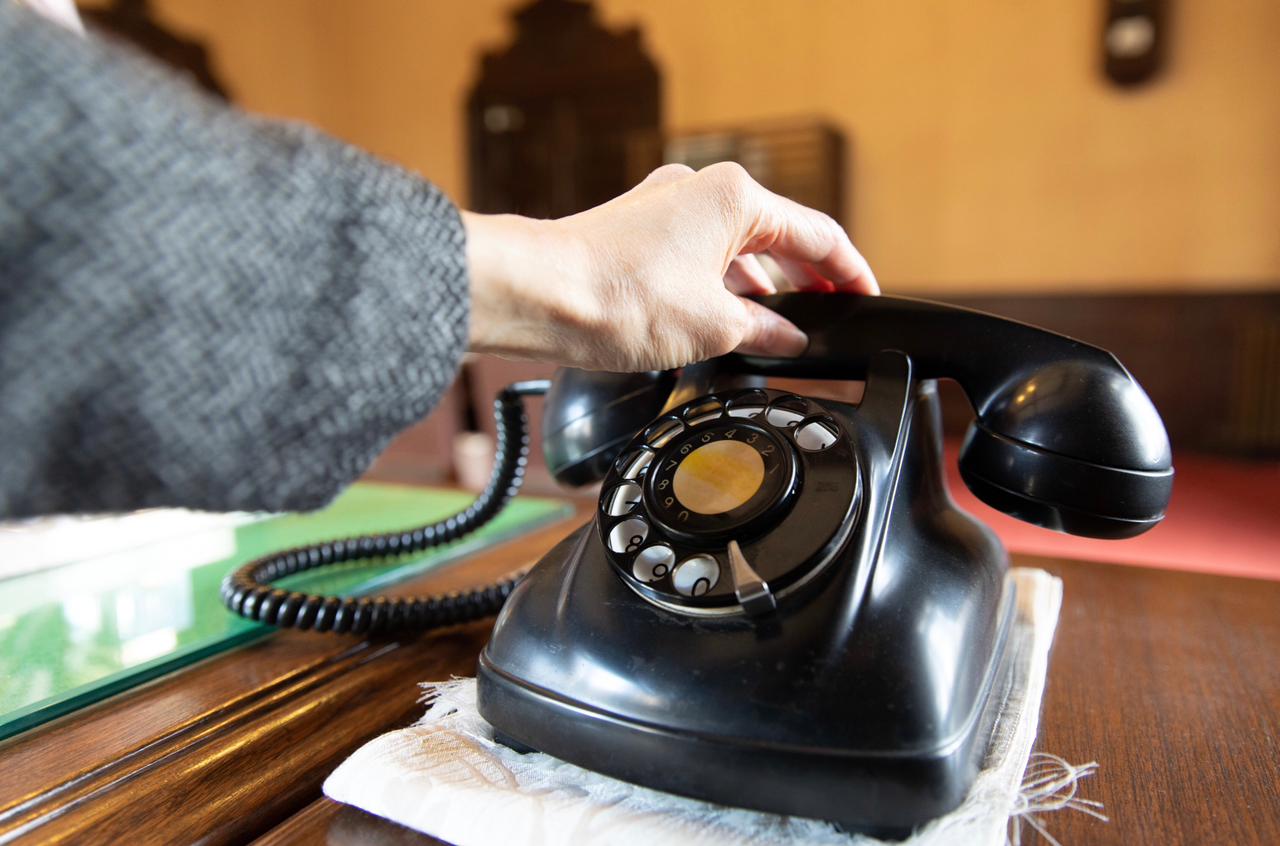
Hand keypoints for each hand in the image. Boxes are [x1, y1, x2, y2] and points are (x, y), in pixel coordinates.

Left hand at [462, 162, 877, 371]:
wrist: (537, 296)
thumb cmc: (617, 298)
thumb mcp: (714, 327)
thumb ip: (765, 329)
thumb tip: (788, 337)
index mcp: (733, 198)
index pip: (815, 234)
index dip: (848, 272)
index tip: (866, 297)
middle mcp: (699, 190)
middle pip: (773, 237)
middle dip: (802, 282)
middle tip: (825, 320)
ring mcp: (664, 208)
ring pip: (731, 249)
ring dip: (755, 289)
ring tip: (771, 334)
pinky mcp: (636, 231)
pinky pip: (696, 256)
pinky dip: (717, 286)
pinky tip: (719, 323)